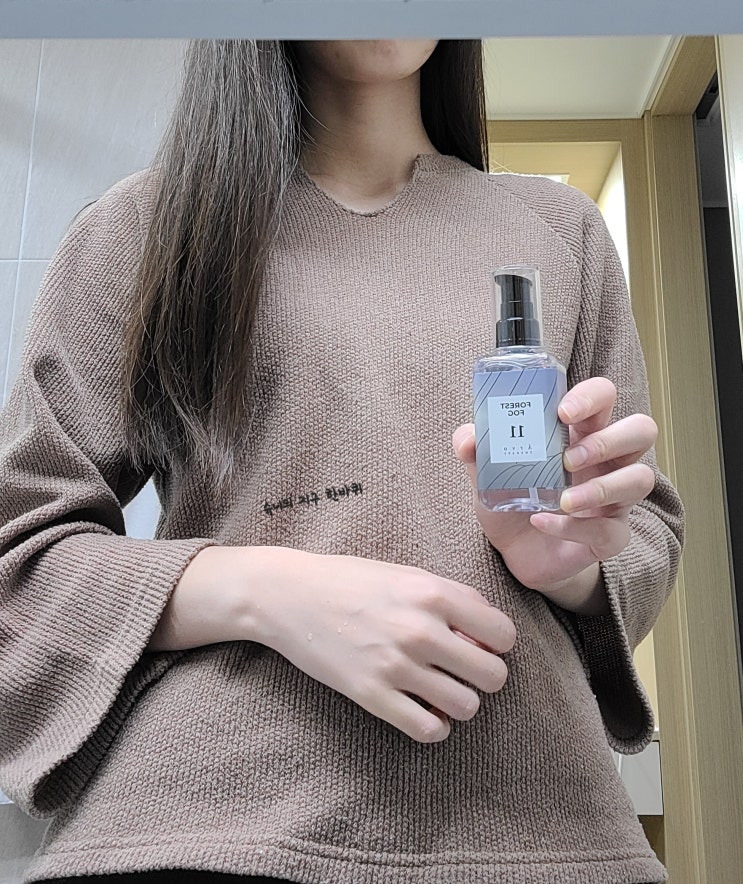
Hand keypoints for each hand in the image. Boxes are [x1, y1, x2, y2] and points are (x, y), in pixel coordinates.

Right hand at [150, 545, 515, 743]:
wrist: (288, 595)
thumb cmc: (350, 580)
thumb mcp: (406, 574)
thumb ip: (451, 598)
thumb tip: (489, 633)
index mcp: (433, 592)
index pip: (503, 633)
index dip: (496, 643)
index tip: (477, 644)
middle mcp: (420, 629)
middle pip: (493, 676)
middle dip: (483, 676)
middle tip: (460, 671)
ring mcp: (395, 664)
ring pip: (467, 707)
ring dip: (458, 703)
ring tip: (439, 690)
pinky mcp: (371, 694)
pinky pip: (429, 730)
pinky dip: (433, 727)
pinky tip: (420, 710)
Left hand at [453, 377, 656, 614]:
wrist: (516, 552)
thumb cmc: (513, 498)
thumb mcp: (487, 472)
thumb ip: (475, 450)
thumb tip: (466, 440)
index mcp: (580, 433)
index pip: (604, 397)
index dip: (592, 396)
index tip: (563, 411)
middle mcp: (606, 461)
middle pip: (641, 430)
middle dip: (608, 440)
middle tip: (568, 458)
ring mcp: (615, 498)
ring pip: (640, 479)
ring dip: (602, 487)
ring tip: (562, 499)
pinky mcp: (611, 536)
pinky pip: (609, 530)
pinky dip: (574, 527)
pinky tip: (542, 522)